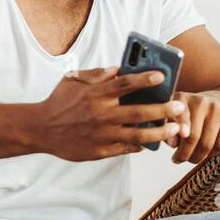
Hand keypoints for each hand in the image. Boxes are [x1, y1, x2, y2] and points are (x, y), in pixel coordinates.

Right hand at [36, 66, 189, 160]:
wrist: (39, 129)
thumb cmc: (59, 101)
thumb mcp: (74, 81)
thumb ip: (97, 74)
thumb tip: (120, 68)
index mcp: (95, 94)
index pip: (125, 84)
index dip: (145, 79)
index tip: (162, 76)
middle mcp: (101, 114)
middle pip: (138, 112)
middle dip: (163, 110)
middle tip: (180, 107)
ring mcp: (101, 135)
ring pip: (138, 135)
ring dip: (159, 133)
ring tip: (175, 129)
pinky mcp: (99, 151)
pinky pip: (125, 148)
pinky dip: (140, 146)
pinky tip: (152, 144)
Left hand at [170, 91, 219, 164]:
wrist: (217, 103)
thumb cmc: (188, 116)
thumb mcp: (173, 118)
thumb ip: (168, 130)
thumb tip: (173, 144)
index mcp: (182, 98)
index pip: (181, 112)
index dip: (182, 124)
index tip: (183, 135)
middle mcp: (201, 100)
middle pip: (193, 136)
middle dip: (184, 154)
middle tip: (178, 160)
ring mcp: (218, 108)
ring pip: (207, 144)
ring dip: (196, 157)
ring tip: (191, 158)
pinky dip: (211, 154)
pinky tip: (206, 152)